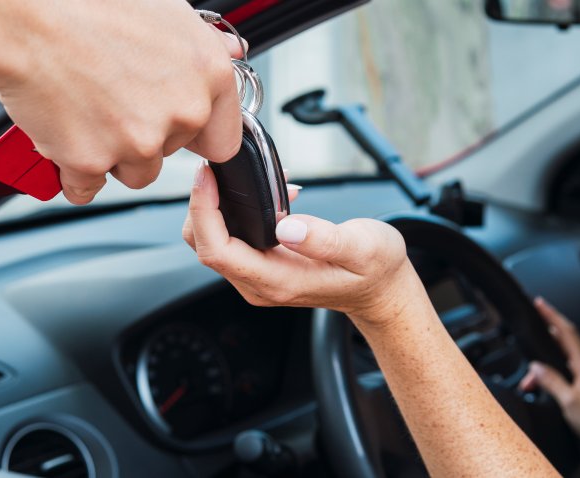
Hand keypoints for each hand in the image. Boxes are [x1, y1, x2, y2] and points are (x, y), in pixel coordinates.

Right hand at [0, 0, 245, 203]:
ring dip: (112, 155)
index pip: (222, 139)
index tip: (176, 130)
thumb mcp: (165, 10)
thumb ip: (201, 46)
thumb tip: (227, 54)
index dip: (195, 134)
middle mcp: (182, 113)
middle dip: (144, 135)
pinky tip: (61, 133)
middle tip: (111, 98)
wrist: (22, 13)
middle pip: (171, 154)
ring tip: (85, 110)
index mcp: (209, 76)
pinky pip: (86, 186)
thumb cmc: (87, 3)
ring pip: (134, 173)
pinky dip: (71, 170)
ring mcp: (138, 142)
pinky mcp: (91, 161)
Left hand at [182, 164, 415, 323]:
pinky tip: (263, 192)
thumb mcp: (363, 248)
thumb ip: (325, 239)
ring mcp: (258, 278)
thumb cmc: (374, 271)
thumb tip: (286, 227)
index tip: (207, 177)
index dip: (204, 212)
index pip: (218, 250)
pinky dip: (233, 212)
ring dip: (216, 206)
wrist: (378, 292)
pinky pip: (231, 240)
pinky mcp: (261, 267)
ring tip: (243, 177)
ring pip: (212, 243)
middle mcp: (260, 284)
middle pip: (205, 246)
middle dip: (201, 206)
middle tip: (216, 168)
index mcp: (278, 281)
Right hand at [519, 298, 579, 453]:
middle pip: (562, 344)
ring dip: (543, 369)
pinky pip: (565, 375)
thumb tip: (535, 367)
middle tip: (525, 348)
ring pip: (561, 362)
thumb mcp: (569, 401)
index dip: (552, 315)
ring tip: (529, 383)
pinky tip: (542, 389)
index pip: (567, 331)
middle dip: (541, 344)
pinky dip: (551, 378)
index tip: (540, 303)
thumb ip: (550, 380)